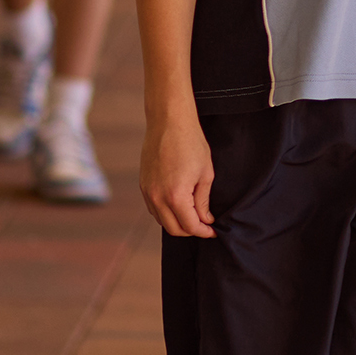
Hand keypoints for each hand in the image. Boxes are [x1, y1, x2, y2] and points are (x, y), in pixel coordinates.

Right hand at [140, 112, 214, 236]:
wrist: (169, 123)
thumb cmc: (191, 144)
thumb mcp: (205, 174)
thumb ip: (203, 201)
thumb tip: (205, 219)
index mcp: (176, 196)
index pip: (190, 226)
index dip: (204, 231)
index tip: (213, 230)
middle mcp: (157, 198)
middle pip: (174, 229)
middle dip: (190, 230)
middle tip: (204, 225)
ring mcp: (147, 192)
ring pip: (161, 220)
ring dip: (177, 223)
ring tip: (192, 215)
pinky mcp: (142, 185)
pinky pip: (153, 208)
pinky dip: (165, 213)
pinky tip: (178, 205)